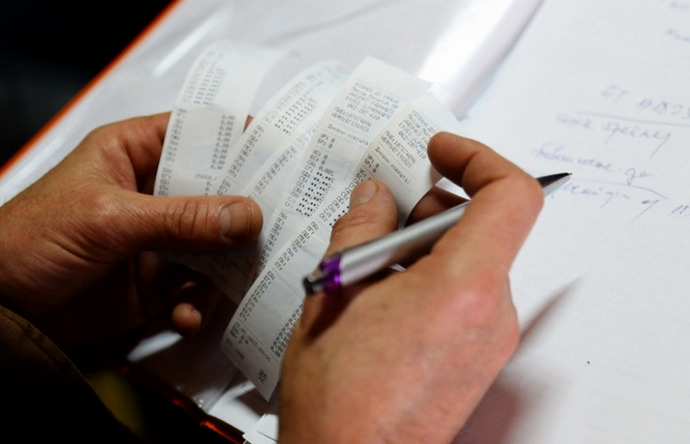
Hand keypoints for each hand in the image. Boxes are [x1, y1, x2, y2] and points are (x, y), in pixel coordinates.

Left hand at [0, 113, 261, 345]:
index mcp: (137, 153)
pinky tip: (184, 315)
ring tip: (223, 287)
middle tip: (279, 230)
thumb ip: (181, 219)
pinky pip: (197, 288)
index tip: (287, 159)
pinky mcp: (157, 282)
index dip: (242, 143)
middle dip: (246, 216)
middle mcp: (156, 193)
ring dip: (225, 270)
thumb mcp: (110, 220)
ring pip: (216, 247)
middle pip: (219, 195)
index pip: (200, 134)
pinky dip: (197, 304)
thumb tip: (250, 216)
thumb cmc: (34, 239)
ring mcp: (160, 239)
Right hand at [279, 133, 543, 442]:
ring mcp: (490, 339)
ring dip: (425, 246)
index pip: (510, 196)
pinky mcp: (478, 356)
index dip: (478, 158)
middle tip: (382, 216)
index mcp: (463, 289)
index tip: (442, 152)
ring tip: (370, 267)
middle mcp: (492, 314)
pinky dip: (431, 276)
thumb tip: (374, 197)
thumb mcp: (336, 293)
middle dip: (432, 208)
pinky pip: (465, 293)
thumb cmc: (342, 399)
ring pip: (471, 260)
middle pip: (484, 226)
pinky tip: (382, 294)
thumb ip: (360, 229)